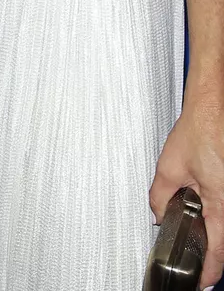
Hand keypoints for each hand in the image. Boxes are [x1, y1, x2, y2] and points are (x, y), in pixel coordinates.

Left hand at [151, 94, 223, 288]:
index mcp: (221, 203)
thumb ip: (160, 196)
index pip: (218, 255)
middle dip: (205, 244)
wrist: (214, 102)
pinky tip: (203, 200)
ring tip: (194, 216)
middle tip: (190, 249)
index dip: (206, 273)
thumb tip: (158, 214)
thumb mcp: (169, 166)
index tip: (198, 281)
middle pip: (222, 239)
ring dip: (210, 225)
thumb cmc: (201, 125)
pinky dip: (215, 210)